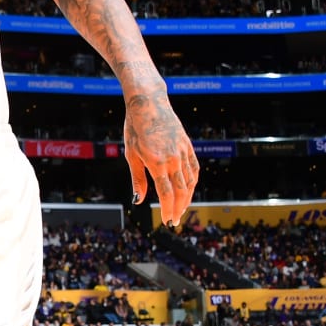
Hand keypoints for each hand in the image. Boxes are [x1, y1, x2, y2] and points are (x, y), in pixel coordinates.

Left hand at [123, 91, 198, 226]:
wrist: (148, 104)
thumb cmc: (135, 129)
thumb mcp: (131, 155)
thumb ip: (138, 179)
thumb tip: (138, 200)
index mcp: (157, 163)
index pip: (167, 194)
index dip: (168, 210)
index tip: (168, 222)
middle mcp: (173, 159)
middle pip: (181, 191)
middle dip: (178, 208)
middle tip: (174, 221)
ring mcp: (183, 152)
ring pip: (190, 181)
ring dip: (187, 198)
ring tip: (180, 209)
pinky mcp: (188, 145)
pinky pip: (194, 168)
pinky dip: (193, 182)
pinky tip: (189, 189)